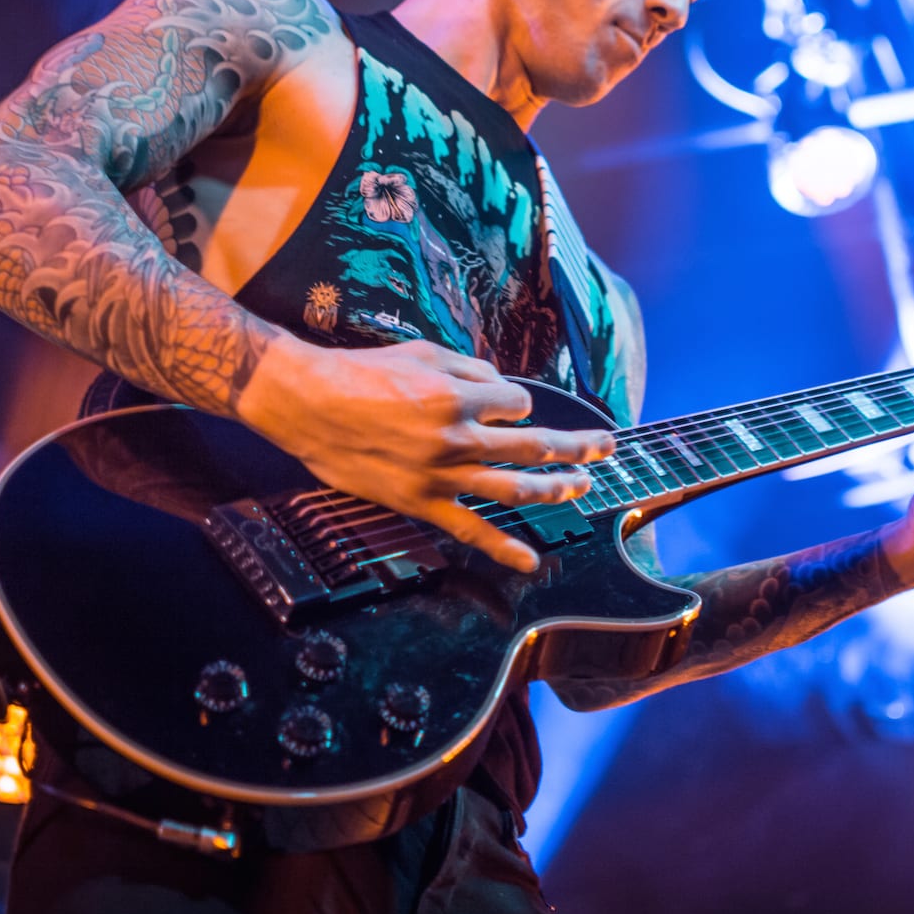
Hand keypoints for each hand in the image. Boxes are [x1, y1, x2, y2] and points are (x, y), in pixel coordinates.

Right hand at [236, 337, 614, 571]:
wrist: (310, 404)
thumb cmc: (363, 372)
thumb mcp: (423, 352)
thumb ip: (469, 368)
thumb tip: (502, 388)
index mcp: (460, 395)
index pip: (517, 403)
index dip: (517, 403)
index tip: (507, 405)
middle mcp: (458, 437)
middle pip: (534, 445)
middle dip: (575, 446)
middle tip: (603, 446)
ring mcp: (442, 475)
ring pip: (515, 488)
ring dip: (556, 488)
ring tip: (582, 486)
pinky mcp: (422, 502)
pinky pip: (471, 530)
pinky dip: (504, 548)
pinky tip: (532, 560)